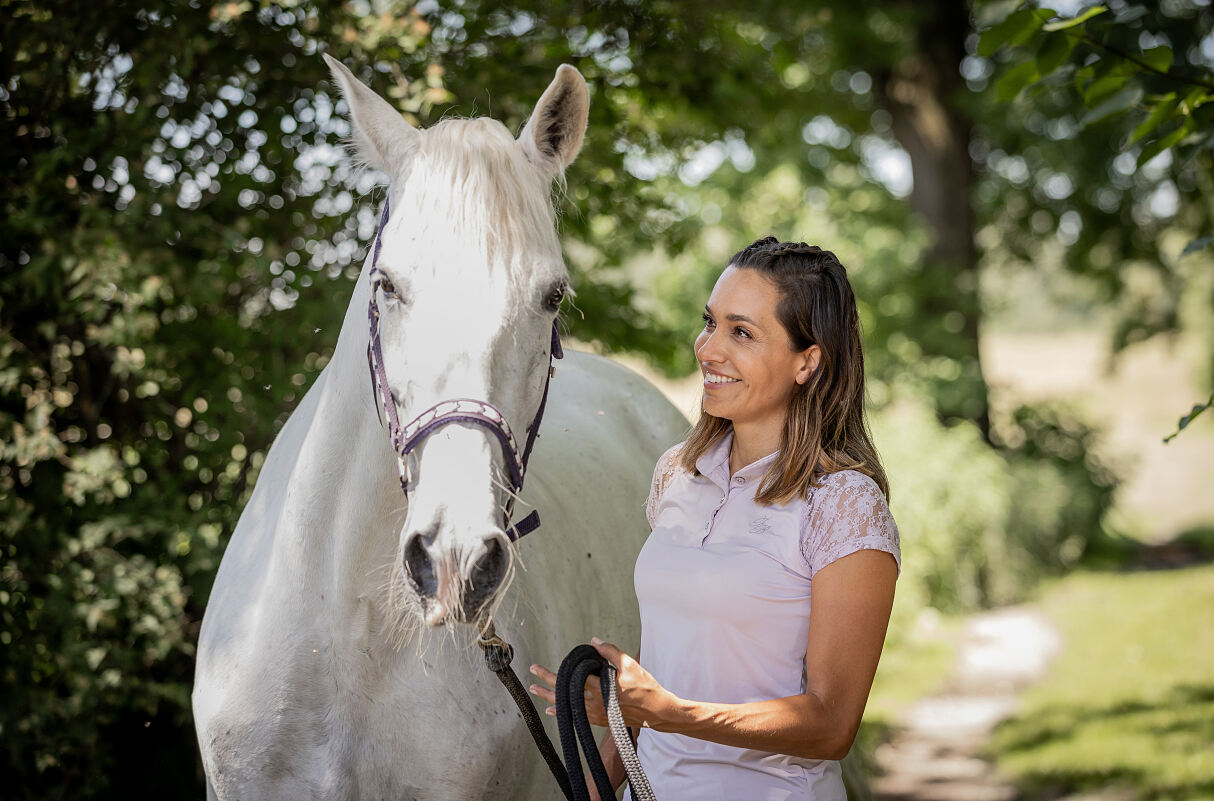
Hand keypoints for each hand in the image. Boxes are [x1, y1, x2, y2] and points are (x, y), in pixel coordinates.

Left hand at [528, 637, 676, 730]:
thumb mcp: (629, 664)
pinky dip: (564, 713)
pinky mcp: (601, 720)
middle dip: (545, 685)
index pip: (568, 679)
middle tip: (532, 677)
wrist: (656, 711)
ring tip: (537, 692)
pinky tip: (554, 711)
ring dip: (550, 699)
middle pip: (563, 694)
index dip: (550, 674)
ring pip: (567, 706)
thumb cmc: (645, 688)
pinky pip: (577, 716)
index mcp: (599, 687)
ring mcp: (596, 713)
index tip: (537, 668)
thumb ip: (610, 652)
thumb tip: (594, 641)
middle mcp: (594, 702)